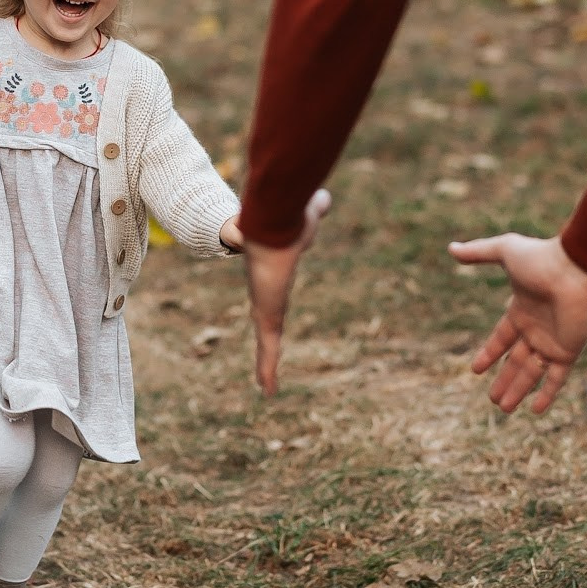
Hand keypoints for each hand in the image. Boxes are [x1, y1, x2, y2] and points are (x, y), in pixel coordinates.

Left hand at [242, 189, 332, 396]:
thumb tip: (322, 197)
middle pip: (267, 322)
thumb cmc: (289, 220)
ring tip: (265, 386)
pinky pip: (268, 348)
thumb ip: (313, 212)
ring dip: (266, 364)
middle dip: (267, 340)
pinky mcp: (267, 317)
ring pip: (266, 342)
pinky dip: (268, 370)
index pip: (273, 297)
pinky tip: (266, 390)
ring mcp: (264, 308)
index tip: (271, 312)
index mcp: (276, 278)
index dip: (272, 305)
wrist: (269, 227)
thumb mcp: (306, 220)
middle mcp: (267, 295)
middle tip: (265, 359)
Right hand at [449, 232, 586, 414]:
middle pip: (516, 361)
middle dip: (504, 380)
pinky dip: (547, 393)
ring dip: (517, 391)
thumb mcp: (504, 251)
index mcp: (522, 310)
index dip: (490, 353)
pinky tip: (535, 410)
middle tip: (492, 399)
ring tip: (503, 409)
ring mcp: (553, 341)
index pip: (502, 338)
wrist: (575, 268)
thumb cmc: (541, 257)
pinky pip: (557, 378)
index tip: (475, 370)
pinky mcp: (567, 351)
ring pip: (532, 373)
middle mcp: (537, 329)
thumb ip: (478, 252)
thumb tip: (451, 248)